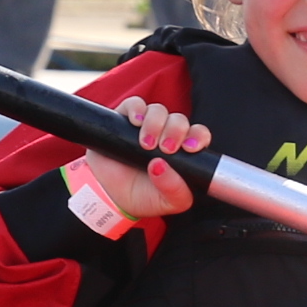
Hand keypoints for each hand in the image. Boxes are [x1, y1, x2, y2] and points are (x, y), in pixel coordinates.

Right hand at [78, 98, 206, 221]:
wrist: (109, 197)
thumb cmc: (143, 197)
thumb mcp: (166, 202)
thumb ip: (174, 190)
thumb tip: (162, 166)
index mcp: (182, 152)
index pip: (198, 135)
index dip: (198, 136)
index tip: (190, 148)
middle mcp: (166, 135)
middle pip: (179, 120)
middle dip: (175, 131)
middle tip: (165, 149)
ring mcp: (146, 126)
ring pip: (158, 110)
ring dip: (155, 123)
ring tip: (146, 144)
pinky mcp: (124, 120)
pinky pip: (135, 104)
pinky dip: (137, 109)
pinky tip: (135, 122)